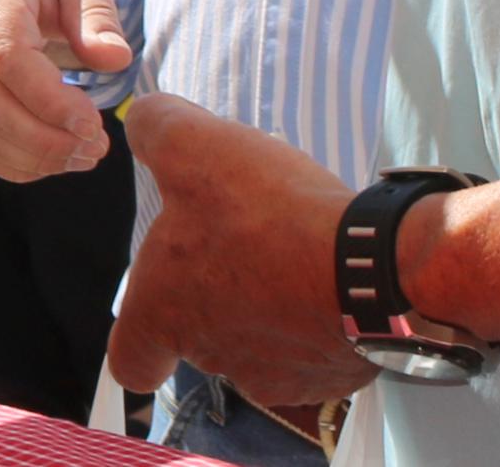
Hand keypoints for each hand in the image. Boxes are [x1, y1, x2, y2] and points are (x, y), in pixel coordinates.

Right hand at [0, 0, 132, 177]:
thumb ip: (97, 12)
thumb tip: (114, 59)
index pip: (8, 58)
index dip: (49, 100)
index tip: (92, 123)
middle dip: (45, 140)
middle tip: (95, 148)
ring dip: (31, 157)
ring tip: (82, 156)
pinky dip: (10, 161)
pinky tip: (51, 159)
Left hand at [104, 92, 371, 411]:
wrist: (368, 269)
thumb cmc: (265, 216)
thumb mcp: (193, 147)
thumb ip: (156, 129)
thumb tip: (143, 121)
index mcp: (164, 315)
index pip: (131, 361)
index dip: (139, 340)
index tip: (157, 315)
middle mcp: (211, 357)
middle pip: (198, 337)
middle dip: (212, 295)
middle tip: (240, 244)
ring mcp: (272, 376)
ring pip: (254, 345)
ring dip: (263, 307)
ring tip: (288, 255)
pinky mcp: (328, 379)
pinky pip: (308, 353)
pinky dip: (312, 322)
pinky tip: (326, 280)